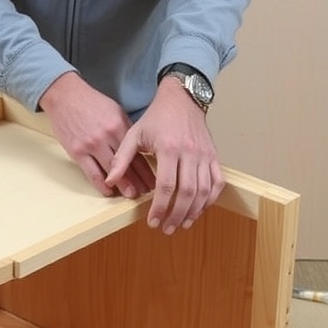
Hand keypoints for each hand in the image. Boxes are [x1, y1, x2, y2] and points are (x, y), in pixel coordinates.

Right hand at [39, 73, 154, 198]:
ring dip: (123, 185)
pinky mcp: (77, 152)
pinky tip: (109, 191)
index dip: (147, 169)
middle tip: (148, 192)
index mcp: (119, 126)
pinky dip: (102, 184)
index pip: (137, 152)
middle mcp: (107, 137)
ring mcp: (91, 145)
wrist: (65, 96)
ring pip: (112, 171)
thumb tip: (137, 148)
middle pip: (127, 164)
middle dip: (139, 180)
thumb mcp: (114, 111)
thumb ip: (125, 129)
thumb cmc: (90, 102)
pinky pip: (92, 173)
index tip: (155, 179)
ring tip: (132, 194)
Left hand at [107, 78, 223, 233]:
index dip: (159, 206)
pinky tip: (199, 210)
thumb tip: (110, 181)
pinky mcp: (214, 156)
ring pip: (204, 191)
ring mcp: (205, 155)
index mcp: (169, 148)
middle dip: (177, 214)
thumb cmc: (157, 118)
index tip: (152, 221)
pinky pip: (217, 183)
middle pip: (187, 192)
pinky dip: (210, 199)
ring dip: (194, 211)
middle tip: (166, 228)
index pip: (166, 185)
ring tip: (182, 224)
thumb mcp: (134, 134)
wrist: (182, 99)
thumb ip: (121, 159)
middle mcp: (190, 153)